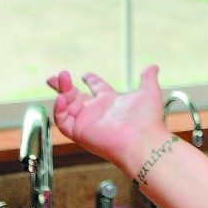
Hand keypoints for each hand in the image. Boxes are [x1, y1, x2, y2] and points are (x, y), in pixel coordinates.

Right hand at [47, 66, 165, 166]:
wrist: (142, 140)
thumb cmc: (147, 121)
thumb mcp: (148, 93)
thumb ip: (148, 79)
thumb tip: (154, 67)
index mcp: (111, 102)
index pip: (98, 89)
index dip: (91, 80)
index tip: (85, 74)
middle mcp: (97, 112)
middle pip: (75, 97)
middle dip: (64, 86)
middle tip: (54, 77)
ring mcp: (87, 122)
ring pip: (66, 106)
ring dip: (61, 91)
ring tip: (60, 78)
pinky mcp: (79, 132)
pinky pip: (63, 121)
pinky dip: (59, 110)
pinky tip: (61, 97)